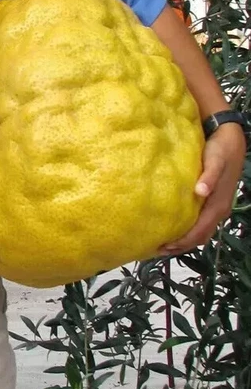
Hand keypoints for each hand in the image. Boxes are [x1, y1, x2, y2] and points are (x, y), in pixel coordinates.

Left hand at [158, 123, 246, 255]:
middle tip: (158, 250)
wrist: (231, 138)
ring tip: (164, 243)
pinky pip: (201, 222)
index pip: (199, 231)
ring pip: (201, 231)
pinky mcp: (212, 201)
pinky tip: (175, 226)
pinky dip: (188, 230)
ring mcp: (216, 206)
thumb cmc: (221, 150)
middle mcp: (219, 210)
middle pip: (200, 236)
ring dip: (184, 240)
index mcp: (218, 205)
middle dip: (180, 246)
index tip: (163, 246)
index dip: (182, 242)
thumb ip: (209, 177)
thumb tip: (200, 192)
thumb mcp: (215, 160)